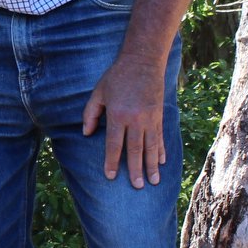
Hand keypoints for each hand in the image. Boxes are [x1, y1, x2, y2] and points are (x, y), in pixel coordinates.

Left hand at [82, 51, 166, 187]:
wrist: (143, 61)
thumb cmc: (117, 76)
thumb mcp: (98, 92)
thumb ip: (90, 113)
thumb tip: (86, 134)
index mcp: (118, 114)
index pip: (114, 143)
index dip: (112, 161)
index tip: (110, 176)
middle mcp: (135, 119)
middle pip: (134, 149)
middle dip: (135, 169)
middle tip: (138, 186)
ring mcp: (150, 118)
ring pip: (151, 146)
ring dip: (152, 165)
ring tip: (154, 180)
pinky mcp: (159, 115)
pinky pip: (160, 136)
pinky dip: (161, 150)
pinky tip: (162, 161)